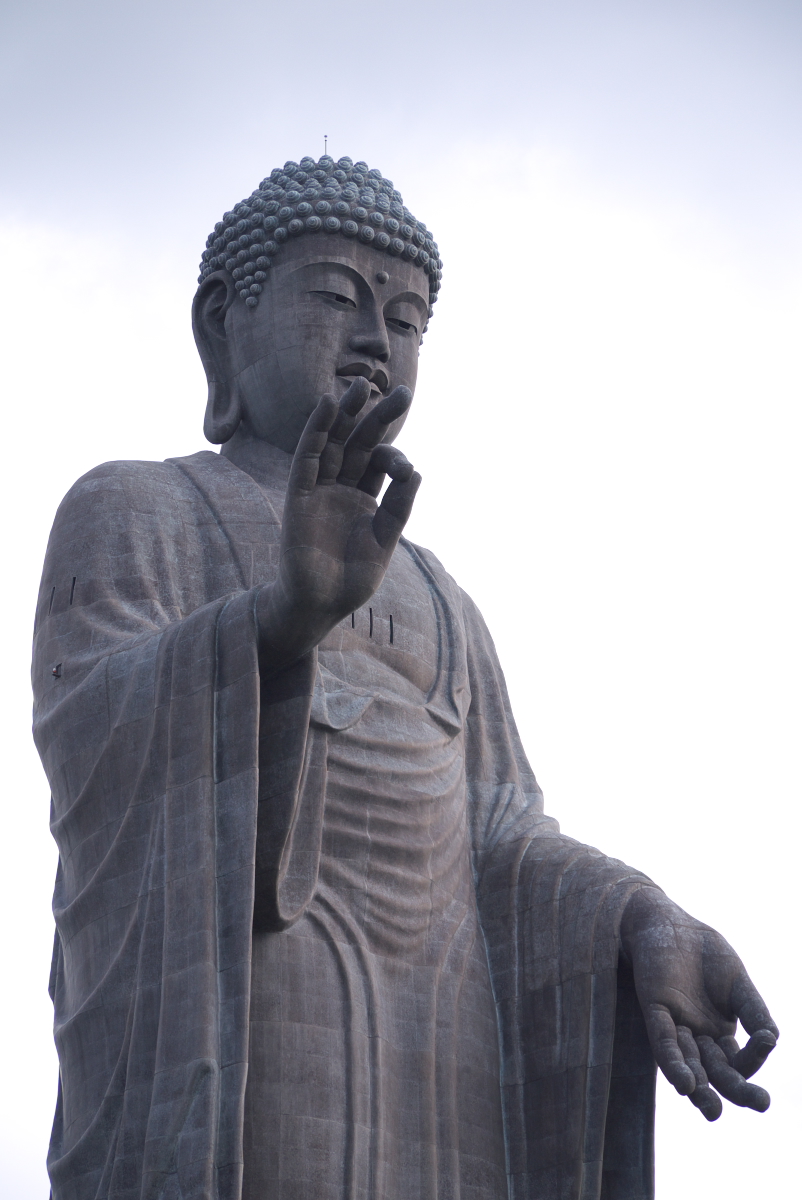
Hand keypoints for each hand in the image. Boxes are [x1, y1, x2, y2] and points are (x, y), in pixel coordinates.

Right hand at [257, 377, 419, 672]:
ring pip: (334, 443)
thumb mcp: (384, 541)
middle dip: (379, 418)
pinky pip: (307, 458)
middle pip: (360, 444)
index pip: (379, 464)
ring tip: (363, 387)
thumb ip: (398, 507)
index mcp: (363, 499)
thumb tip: (416, 471)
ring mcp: (320, 490)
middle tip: (404, 393)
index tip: (406, 469)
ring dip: (347, 415)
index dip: (394, 458)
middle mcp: (341, 489)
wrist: (319, 605)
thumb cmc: (351, 579)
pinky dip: (316, 432)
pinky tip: (328, 407)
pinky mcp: (299, 496)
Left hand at [620, 886, 778, 1120]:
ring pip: (688, 1064)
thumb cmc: (704, 953)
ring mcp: (676, 1025)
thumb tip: (773, 1040)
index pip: (739, 1060)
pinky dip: (674, 1063)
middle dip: (736, 1091)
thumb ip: (754, 1010)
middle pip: (716, 1073)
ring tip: (712, 1110)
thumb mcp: (738, 982)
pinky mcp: (655, 1010)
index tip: (767, 1042)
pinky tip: (685, 1084)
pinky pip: (663, 1042)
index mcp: (720, 1032)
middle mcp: (697, 1036)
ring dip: (699, 1088)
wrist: (669, 922)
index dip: (755, 1057)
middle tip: (762, 1104)